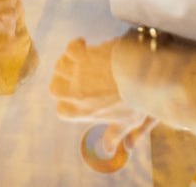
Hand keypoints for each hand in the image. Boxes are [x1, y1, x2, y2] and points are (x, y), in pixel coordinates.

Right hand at [50, 38, 155, 171]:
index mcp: (83, 112)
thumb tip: (108, 151)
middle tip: (73, 78)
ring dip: (67, 63)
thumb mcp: (125, 124)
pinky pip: (70, 49)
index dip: (67, 106)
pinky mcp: (84, 56)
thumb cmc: (134, 103)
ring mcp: (78, 73)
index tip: (75, 101)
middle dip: (61, 83)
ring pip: (59, 67)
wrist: (141, 78)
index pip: (62, 112)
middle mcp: (75, 93)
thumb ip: (113, 137)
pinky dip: (75, 45)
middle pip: (54, 89)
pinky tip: (83, 45)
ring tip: (79, 62)